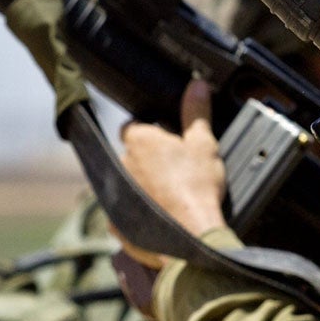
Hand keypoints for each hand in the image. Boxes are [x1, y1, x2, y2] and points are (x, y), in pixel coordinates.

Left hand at [115, 79, 226, 268]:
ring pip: (128, 182)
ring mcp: (116, 193)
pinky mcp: (117, 221)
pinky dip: (139, 210)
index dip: (155, 131)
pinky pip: (125, 210)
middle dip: (148, 158)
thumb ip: (196, 111)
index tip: (171, 141)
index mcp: (139, 140)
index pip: (135, 125)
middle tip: (176, 168)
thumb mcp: (203, 143)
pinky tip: (160, 213)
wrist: (192, 235)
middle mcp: (121, 163)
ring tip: (171, 193)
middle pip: (132, 154)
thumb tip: (196, 85)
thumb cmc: (198, 188)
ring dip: (143, 184)